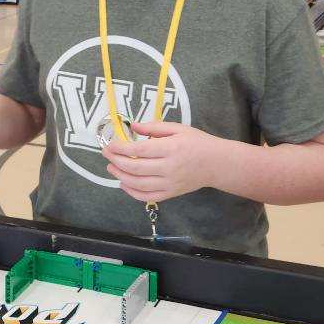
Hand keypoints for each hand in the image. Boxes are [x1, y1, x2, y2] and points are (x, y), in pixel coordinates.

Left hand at [101, 121, 223, 202]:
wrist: (217, 163)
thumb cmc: (197, 142)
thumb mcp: (178, 128)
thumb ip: (154, 127)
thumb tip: (132, 126)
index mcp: (171, 148)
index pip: (140, 149)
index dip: (121, 148)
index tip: (110, 145)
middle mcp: (169, 167)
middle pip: (136, 167)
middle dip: (116, 161)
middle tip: (106, 154)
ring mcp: (170, 183)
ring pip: (139, 184)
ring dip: (120, 176)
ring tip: (111, 168)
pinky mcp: (171, 193)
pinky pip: (148, 197)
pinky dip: (132, 193)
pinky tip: (124, 184)